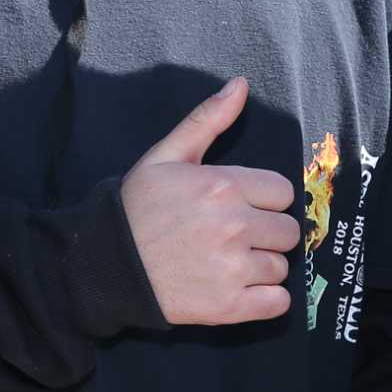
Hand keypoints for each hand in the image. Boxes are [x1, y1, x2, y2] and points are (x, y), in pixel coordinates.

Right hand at [121, 78, 299, 325]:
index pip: (283, 191)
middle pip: (288, 230)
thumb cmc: (136, 208)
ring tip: (230, 264)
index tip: (241, 206)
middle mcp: (234, 226)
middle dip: (266, 232)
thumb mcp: (166, 156)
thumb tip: (241, 84)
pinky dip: (265, 300)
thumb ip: (207, 120)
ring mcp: (232, 269)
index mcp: (223, 185)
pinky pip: (277, 303)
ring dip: (263, 267)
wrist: (104, 265)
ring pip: (282, 267)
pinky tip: (241, 290)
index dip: (264, 199)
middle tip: (235, 237)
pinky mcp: (228, 307)